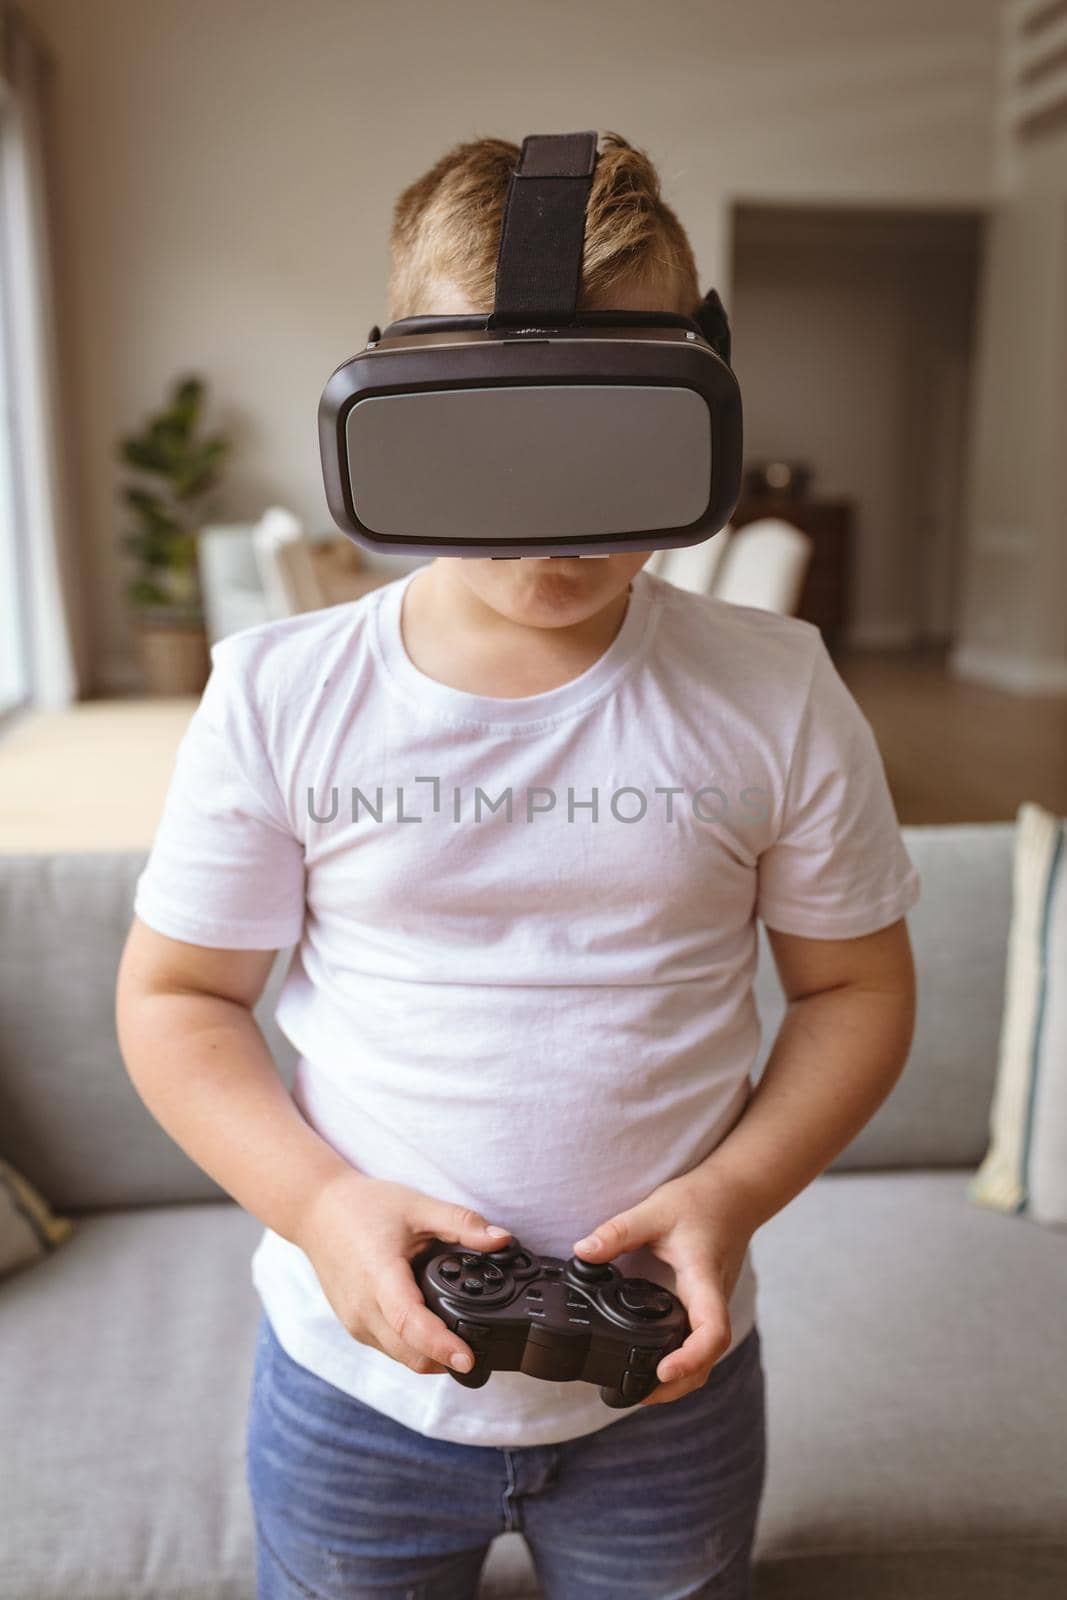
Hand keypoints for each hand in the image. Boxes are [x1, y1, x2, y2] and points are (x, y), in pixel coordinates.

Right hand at [297, 1168, 511, 1376]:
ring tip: (458, 1339)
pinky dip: (411, 1347)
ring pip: (399, 1356)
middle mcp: (362, 1307)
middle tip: (479, 1350)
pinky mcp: (352, 1325)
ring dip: (428, 1356)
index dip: (441, 1346)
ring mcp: (354, 1321)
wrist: (317, 1211)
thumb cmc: (364, 1207)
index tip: (469, 1358)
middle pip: (409, 1353)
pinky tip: (429, 1328)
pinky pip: (387, 1348)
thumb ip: (462, 1224)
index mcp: (379, 1276)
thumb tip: (504, 1239)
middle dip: (445, 1360)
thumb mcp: (418, 1206)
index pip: (411, 1324)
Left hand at [572, 1172, 752, 1406]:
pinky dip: (683, 1359)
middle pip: (709, 1358)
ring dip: (682, 1378)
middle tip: (640, 1394)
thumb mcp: (655, 1210)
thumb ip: (618, 1232)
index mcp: (703, 1280)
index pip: (711, 1331)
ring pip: (707, 1355)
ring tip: (642, 1388)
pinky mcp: (707, 1304)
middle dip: (680, 1384)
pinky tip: (656, 1361)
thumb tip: (583, 1251)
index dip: (690, 1358)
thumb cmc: (701, 1201)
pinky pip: (700, 1340)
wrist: (734, 1195)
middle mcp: (713, 1299)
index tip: (664, 1370)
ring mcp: (712, 1304)